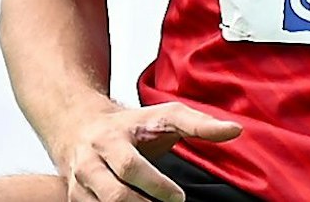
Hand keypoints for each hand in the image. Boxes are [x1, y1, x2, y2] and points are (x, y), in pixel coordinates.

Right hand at [52, 102, 241, 201]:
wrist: (77, 124)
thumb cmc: (128, 125)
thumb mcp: (163, 116)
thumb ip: (199, 124)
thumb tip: (235, 130)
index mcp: (112, 139)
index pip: (131, 166)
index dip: (156, 185)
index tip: (178, 198)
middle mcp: (91, 161)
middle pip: (114, 194)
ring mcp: (78, 182)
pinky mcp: (74, 198)